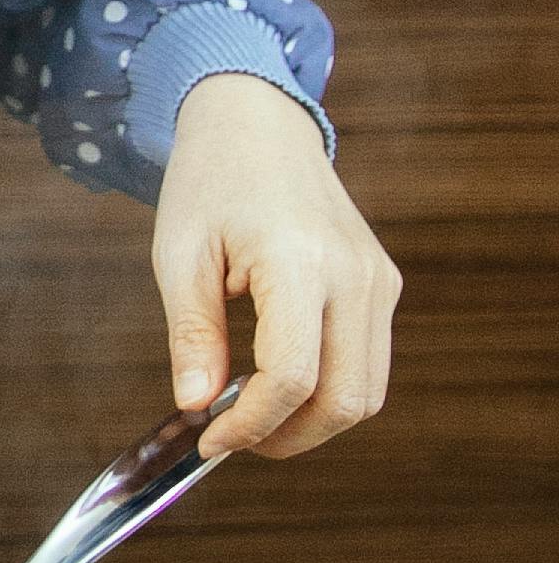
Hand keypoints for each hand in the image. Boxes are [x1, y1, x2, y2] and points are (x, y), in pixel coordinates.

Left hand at [154, 72, 399, 461]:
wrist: (257, 123)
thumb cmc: (211, 179)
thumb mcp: (180, 254)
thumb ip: (192, 334)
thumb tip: (196, 404)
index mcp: (299, 262)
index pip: (293, 377)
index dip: (251, 424)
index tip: (210, 438)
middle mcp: (354, 275)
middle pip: (344, 400)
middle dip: (288, 437)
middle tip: (232, 438)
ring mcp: (377, 280)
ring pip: (367, 392)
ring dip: (313, 422)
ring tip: (253, 415)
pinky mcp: (382, 284)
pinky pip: (369, 363)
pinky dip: (330, 390)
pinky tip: (278, 383)